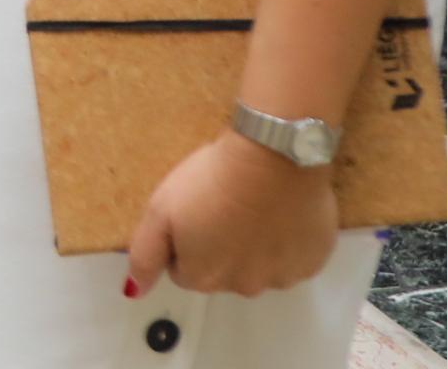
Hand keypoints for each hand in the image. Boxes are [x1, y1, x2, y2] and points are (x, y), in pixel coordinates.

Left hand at [124, 131, 338, 299]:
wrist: (274, 157)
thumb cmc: (212, 181)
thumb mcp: (160, 210)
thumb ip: (145, 256)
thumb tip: (134, 291)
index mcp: (203, 277)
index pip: (184, 270)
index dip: (185, 240)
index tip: (194, 211)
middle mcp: (242, 287)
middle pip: (223, 271)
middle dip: (220, 245)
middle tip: (224, 205)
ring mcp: (281, 277)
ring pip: (260, 266)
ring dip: (255, 245)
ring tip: (255, 204)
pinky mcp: (312, 260)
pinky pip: (294, 256)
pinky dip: (287, 239)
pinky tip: (282, 210)